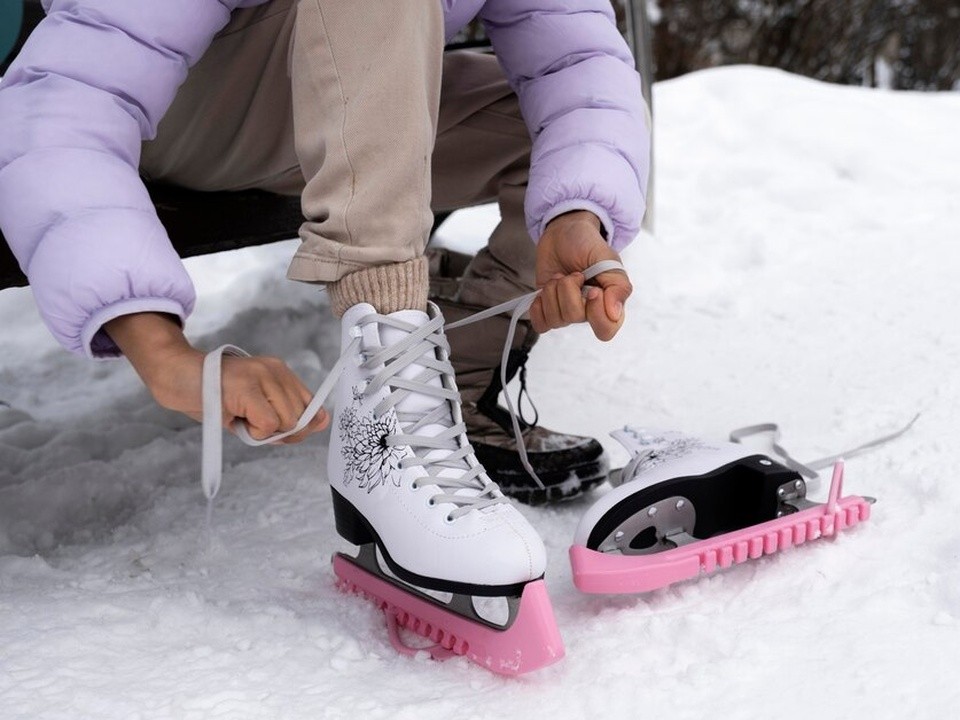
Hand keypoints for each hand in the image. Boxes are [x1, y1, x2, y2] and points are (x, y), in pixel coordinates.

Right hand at [104, 313, 327, 442]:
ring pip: (288, 422)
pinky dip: (253, 432)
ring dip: (264, 432)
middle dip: (281, 432)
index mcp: (280, 372)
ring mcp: (262, 376)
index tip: (279, 431)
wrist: (175, 376)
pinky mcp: (247, 387)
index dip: (300, 426)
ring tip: (241, 417)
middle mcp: (276, 370)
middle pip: (301, 417)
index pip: (312, 405)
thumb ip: (285, 417)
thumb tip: (321, 423)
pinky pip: (268, 425)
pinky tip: (236, 418)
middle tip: (251, 425)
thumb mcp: (254, 407)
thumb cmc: (212, 396)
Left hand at [530, 210, 632, 340]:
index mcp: (608, 304)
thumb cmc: (588, 245)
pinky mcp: (547, 308)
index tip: (594, 290)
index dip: (596, 313)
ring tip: (560, 276)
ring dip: (553, 290)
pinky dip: (538, 307)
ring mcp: (566, 311)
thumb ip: (618, 286)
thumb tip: (615, 314)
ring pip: (555, 318)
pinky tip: (544, 293)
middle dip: (568, 289)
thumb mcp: (609, 259)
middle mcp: (587, 312)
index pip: (605, 330)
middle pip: (574, 317)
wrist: (564, 233)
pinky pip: (540, 324)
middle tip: (574, 274)